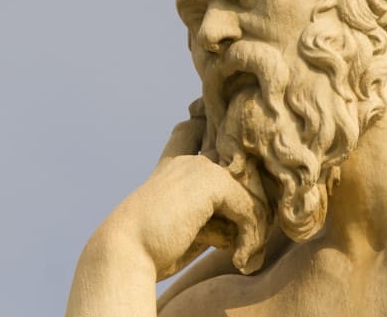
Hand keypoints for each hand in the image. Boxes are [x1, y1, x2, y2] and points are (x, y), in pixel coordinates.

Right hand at [67, 101, 269, 316]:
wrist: (126, 250)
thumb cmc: (154, 248)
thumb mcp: (188, 224)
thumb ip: (216, 211)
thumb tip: (260, 213)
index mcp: (172, 165)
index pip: (195, 129)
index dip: (208, 126)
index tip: (218, 135)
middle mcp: (186, 159)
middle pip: (240, 161)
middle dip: (257, 201)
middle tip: (252, 244)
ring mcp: (199, 164)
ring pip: (253, 190)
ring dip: (257, 228)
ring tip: (246, 257)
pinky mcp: (211, 179)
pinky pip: (252, 207)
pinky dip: (252, 238)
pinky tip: (240, 260)